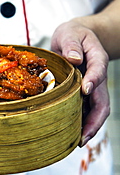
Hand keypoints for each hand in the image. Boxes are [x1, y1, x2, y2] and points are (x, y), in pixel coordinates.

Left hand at [51, 20, 109, 145]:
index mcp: (96, 58)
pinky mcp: (84, 93)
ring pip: (96, 110)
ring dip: (88, 126)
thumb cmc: (74, 35)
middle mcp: (97, 76)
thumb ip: (72, 44)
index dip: (93, 80)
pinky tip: (70, 133)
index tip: (85, 89)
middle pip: (102, 101)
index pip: (98, 70)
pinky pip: (85, 110)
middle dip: (94, 120)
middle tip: (83, 136)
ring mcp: (92, 87)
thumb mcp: (71, 33)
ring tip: (76, 141)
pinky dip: (80, 122)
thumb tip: (74, 59)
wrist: (77, 39)